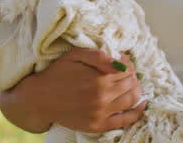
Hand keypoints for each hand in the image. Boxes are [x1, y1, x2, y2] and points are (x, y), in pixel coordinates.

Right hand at [18, 47, 146, 133]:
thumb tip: (120, 62)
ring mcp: (101, 114)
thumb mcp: (75, 55)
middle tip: (127, 72)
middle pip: (131, 85)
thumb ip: (99, 56)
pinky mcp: (98, 126)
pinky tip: (141, 103)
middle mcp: (102, 98)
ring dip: (136, 90)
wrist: (40, 99)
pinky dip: (137, 112)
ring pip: (131, 100)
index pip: (126, 70)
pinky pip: (124, 121)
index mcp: (99, 80)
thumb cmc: (57, 73)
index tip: (123, 60)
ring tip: (132, 84)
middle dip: (132, 75)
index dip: (127, 63)